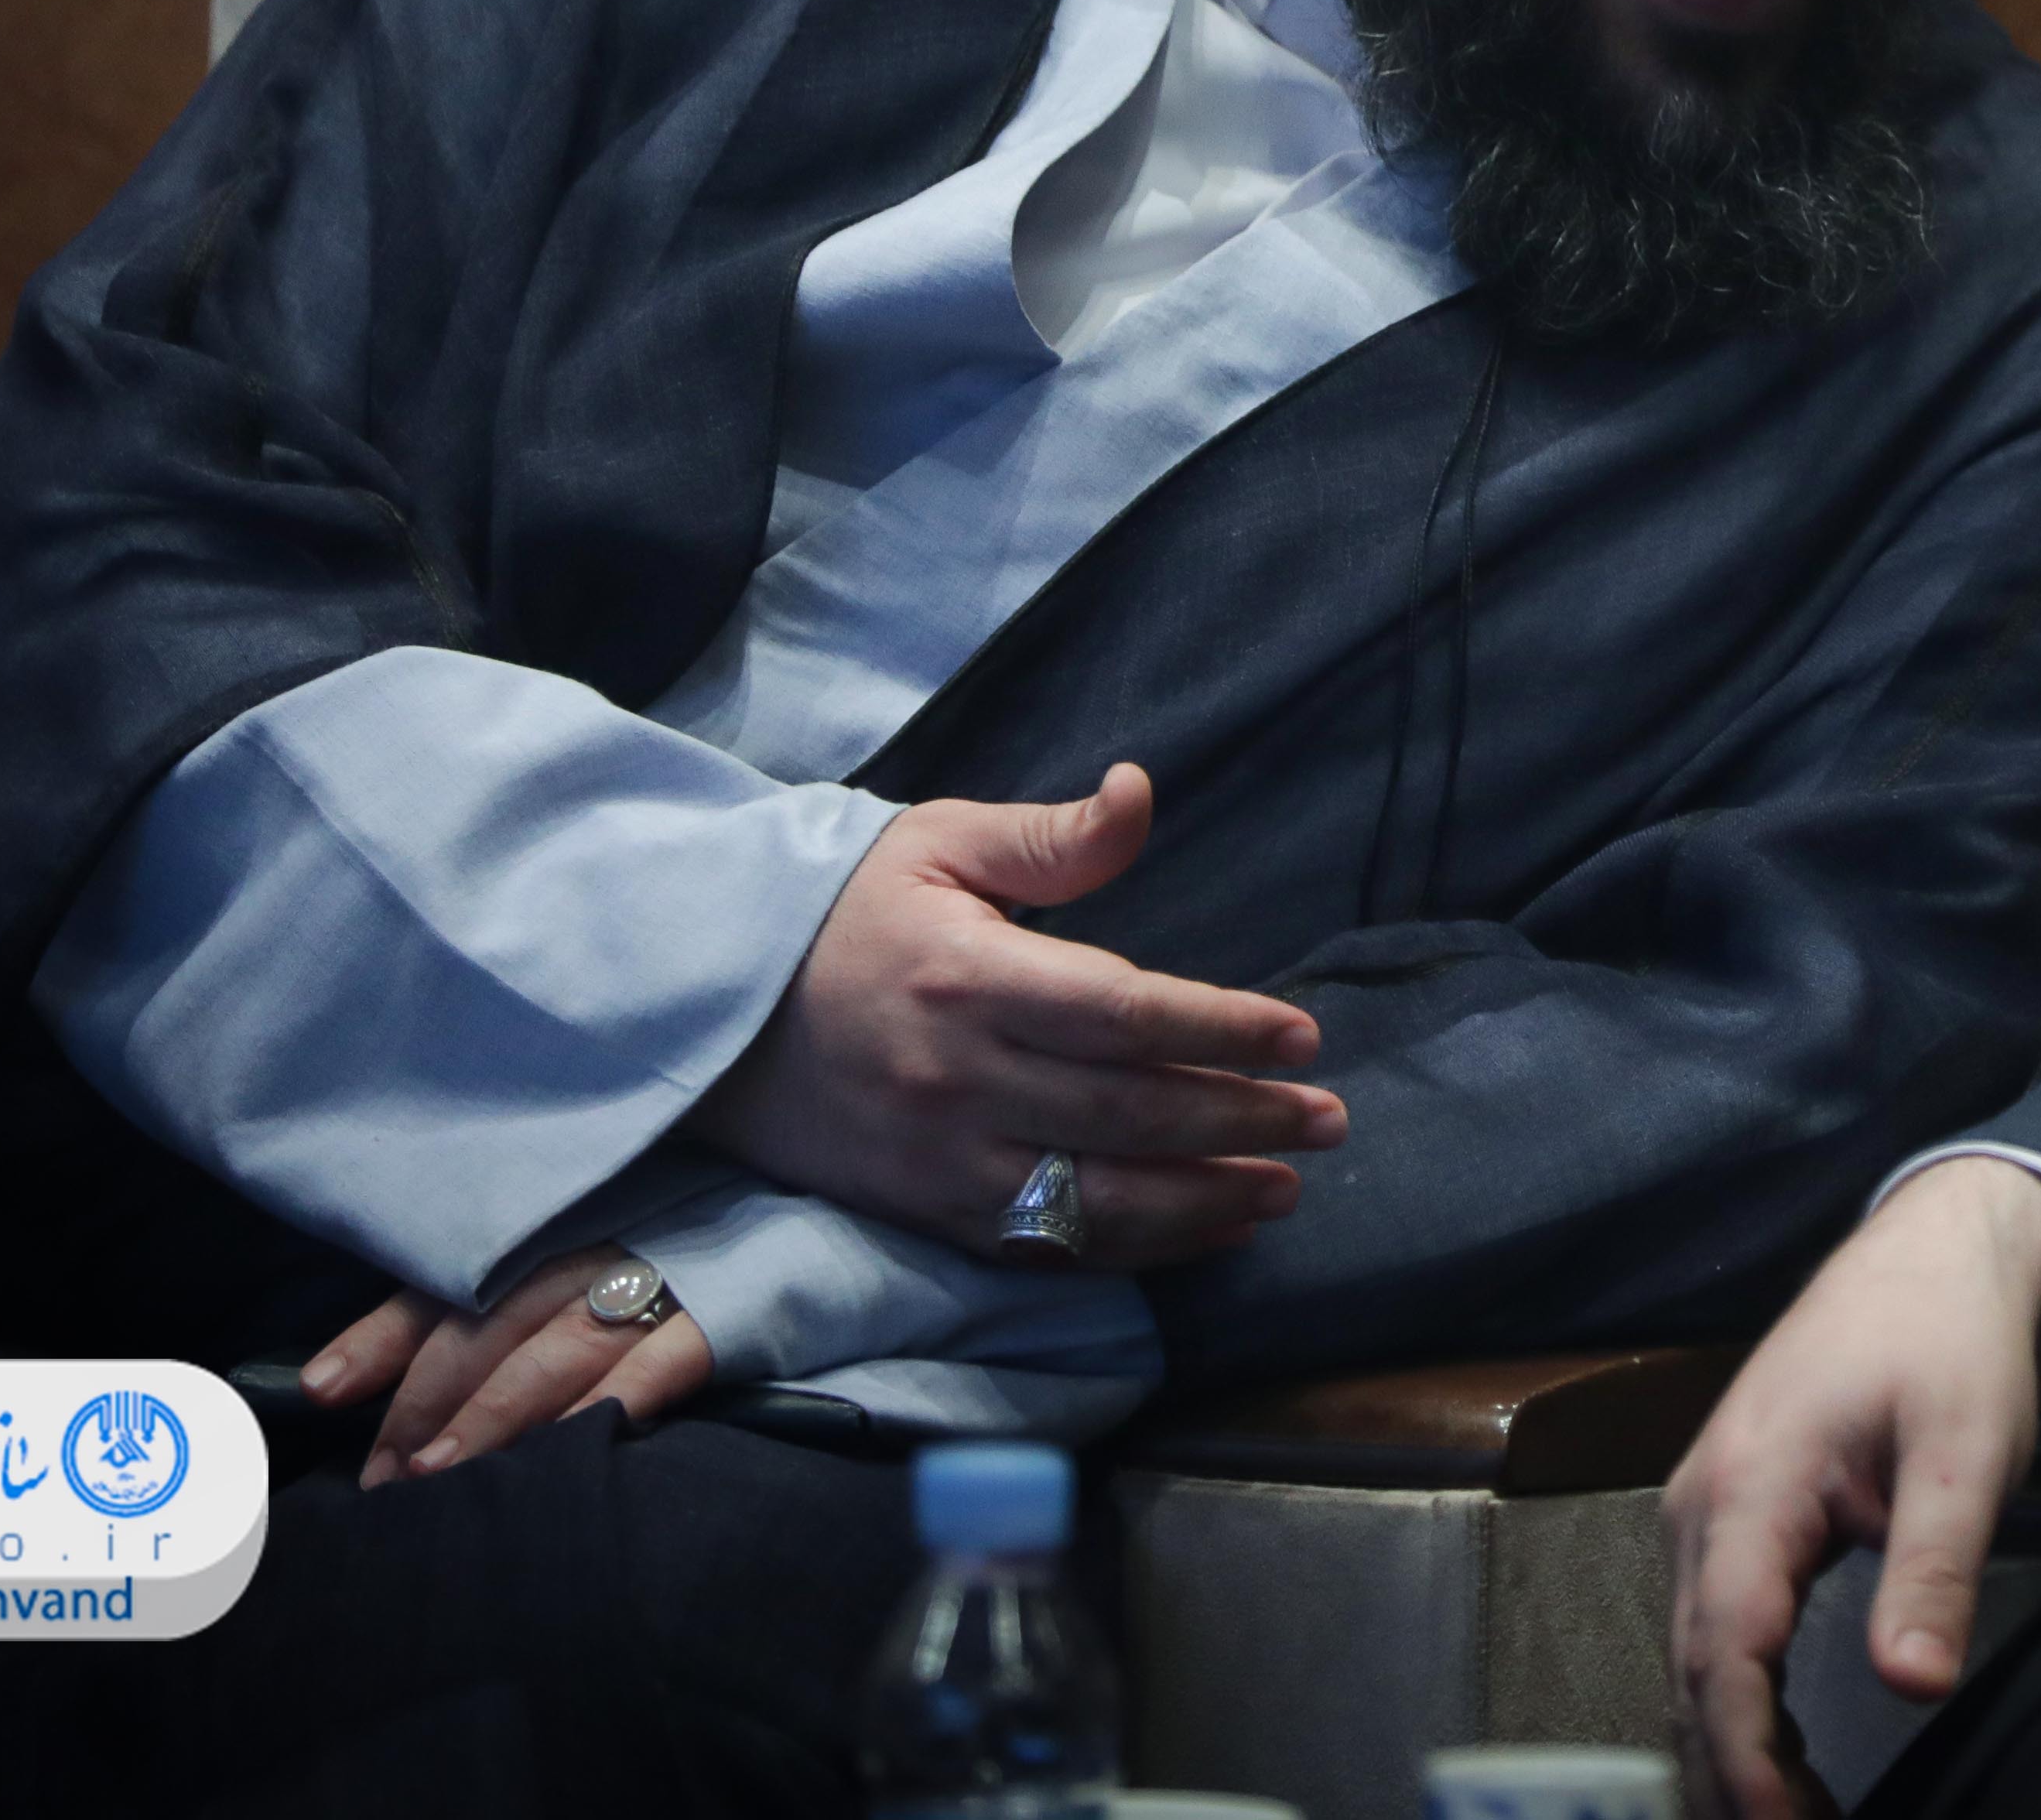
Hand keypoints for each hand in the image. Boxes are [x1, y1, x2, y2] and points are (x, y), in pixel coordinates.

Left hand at [300, 1247, 714, 1487]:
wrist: (818, 1213)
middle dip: (426, 1405)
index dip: (380, 1340)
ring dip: (495, 1414)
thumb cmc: (687, 1234)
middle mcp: (593, 1239)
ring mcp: (661, 1270)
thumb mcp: (585, 1243)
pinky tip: (577, 1444)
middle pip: (489, 1324)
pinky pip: (661, 1358)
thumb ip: (479, 1301)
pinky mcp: (726, 1308)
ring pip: (556, 1347)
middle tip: (382, 1482)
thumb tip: (337, 1378)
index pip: (447, 1283)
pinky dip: (616, 1398)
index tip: (322, 1395)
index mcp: (552, 1222)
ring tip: (441, 1478)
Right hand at [690, 764, 1344, 1264]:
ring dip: (1207, 1200)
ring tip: (1289, 1188)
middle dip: (1243, 1120)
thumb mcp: (936, 843)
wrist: (711, 1012)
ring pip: (1099, 1198)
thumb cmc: (844, 913)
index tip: (1302, 1034)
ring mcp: (942, 1160)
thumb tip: (1141, 791)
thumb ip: (1050, 836)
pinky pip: (1049, 1247)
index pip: (1123, 1014)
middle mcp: (958, 1079)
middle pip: (1129, 1113)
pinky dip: (1136, 1249)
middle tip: (1329, 1119)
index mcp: (968, 978)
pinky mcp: (928, 1213)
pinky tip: (1207, 1230)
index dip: (1221, 1029)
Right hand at [1665, 1157, 2040, 1819]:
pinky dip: (1734, 1704)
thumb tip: (1912, 1686)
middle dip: (1735, 1778)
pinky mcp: (1727, 1516)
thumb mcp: (1966, 1454)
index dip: (1750, 1758)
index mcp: (1751, 1485)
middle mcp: (1702, 1502)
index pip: (1726, 1655)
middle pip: (1695, 1672)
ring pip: (1695, 1658)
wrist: (1932, 1257)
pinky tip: (1776, 1758)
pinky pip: (1711, 1630)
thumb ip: (1934, 1569)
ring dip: (1732, 1749)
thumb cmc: (1949, 1343)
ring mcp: (1705, 1508)